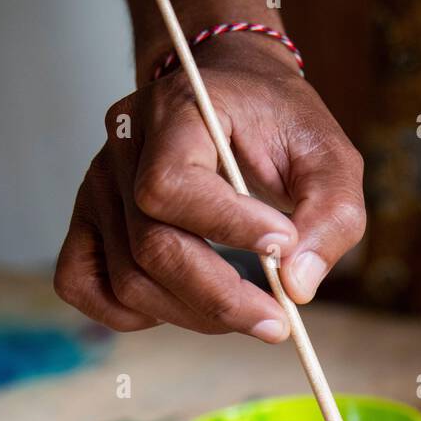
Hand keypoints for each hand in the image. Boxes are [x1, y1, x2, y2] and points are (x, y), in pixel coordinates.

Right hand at [54, 42, 365, 340]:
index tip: (283, 248)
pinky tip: (184, 306)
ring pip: (129, 279)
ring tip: (247, 312)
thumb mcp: (329, 157)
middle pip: (150, 247)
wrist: (235, 96)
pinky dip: (136, 315)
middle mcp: (124, 147)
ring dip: (193, 314)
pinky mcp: (92, 222)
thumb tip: (296, 287)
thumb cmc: (281, 126)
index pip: (172, 185)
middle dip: (220, 298)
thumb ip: (330, 216)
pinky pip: (90, 288)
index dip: (227, 228)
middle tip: (277, 324)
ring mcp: (100, 187)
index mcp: (176, 111)